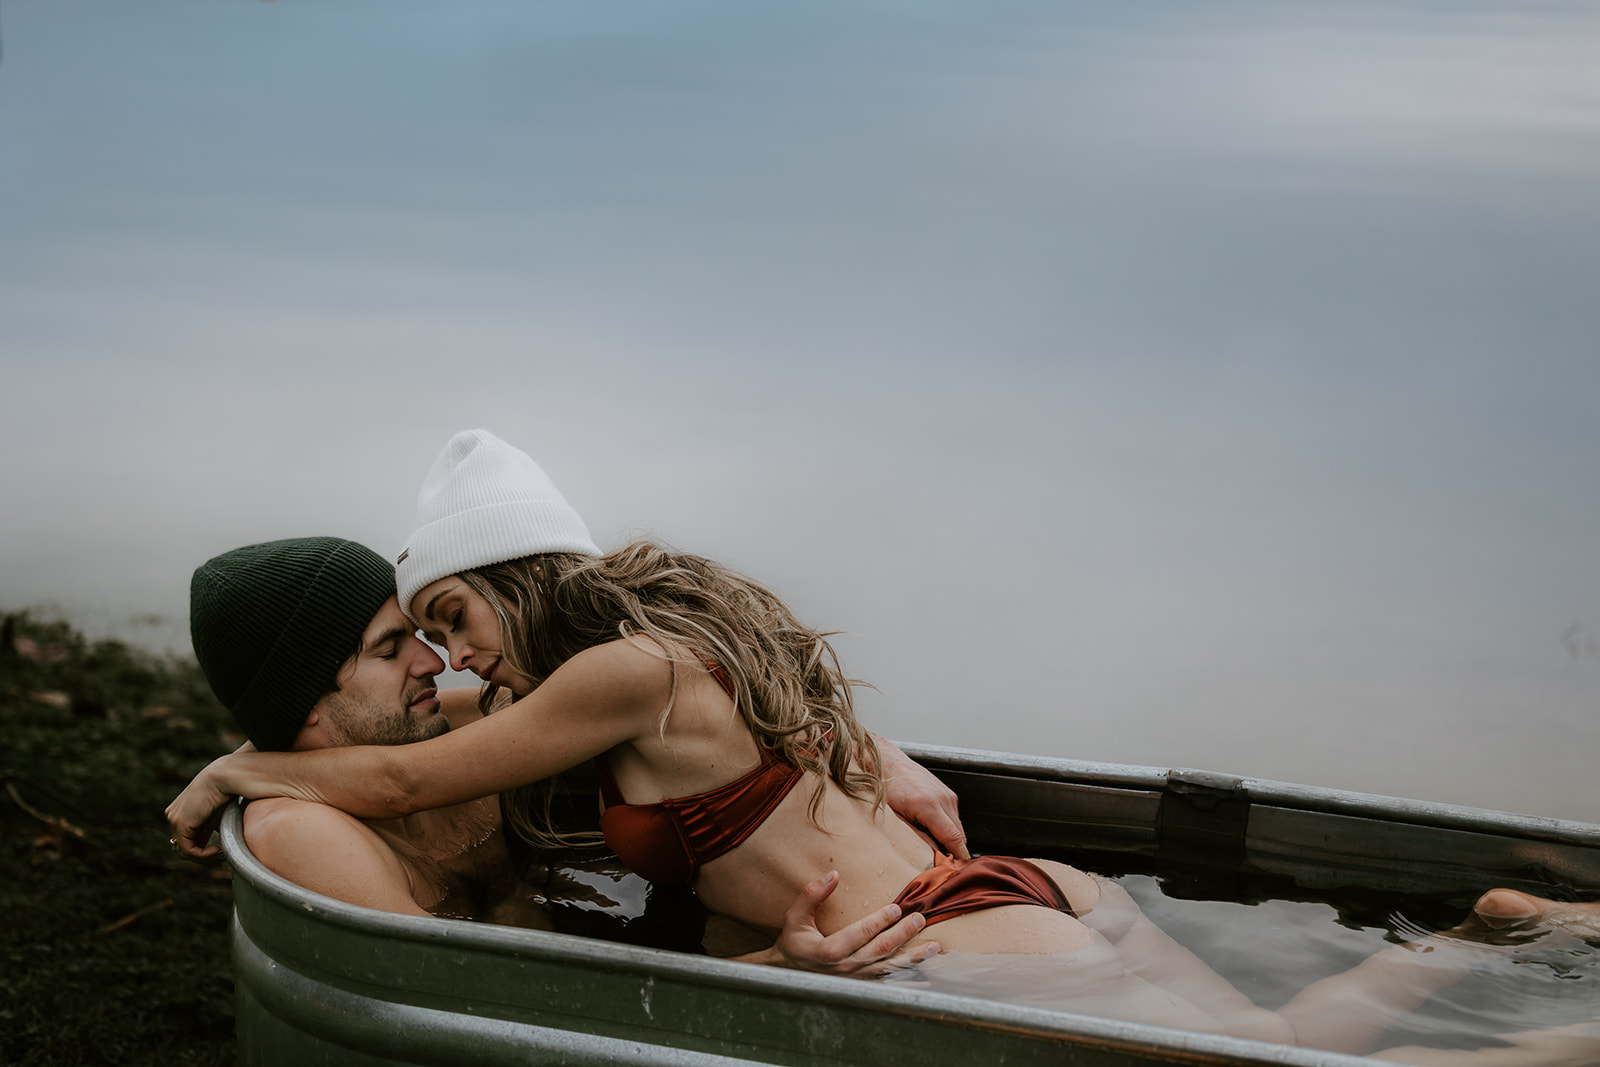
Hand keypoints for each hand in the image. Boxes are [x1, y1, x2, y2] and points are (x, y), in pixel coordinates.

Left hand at [164, 755, 237, 861]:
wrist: (228, 776)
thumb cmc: (230, 793)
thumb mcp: (222, 817)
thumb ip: (217, 831)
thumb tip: (227, 850)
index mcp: (185, 814)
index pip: (188, 842)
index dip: (205, 854)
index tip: (222, 855)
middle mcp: (175, 816)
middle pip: (184, 849)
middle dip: (204, 859)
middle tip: (221, 859)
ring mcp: (175, 819)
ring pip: (184, 853)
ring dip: (205, 859)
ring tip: (222, 854)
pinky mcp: (179, 822)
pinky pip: (187, 850)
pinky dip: (203, 855)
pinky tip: (218, 850)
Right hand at [766, 871, 941, 977]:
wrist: (787, 973)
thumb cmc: (793, 942)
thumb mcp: (795, 917)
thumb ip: (812, 894)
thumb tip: (834, 874)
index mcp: (830, 950)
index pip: (861, 932)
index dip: (881, 920)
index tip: (897, 907)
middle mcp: (845, 968)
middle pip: (880, 950)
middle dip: (903, 934)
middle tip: (920, 919)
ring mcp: (854, 980)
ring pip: (889, 969)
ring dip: (913, 958)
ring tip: (934, 947)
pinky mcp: (860, 986)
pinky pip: (887, 985)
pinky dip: (907, 983)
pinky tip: (925, 980)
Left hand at [875, 736, 967, 859]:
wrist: (885, 761)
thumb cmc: (884, 789)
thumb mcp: (894, 819)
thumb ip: (916, 838)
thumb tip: (933, 857)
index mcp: (929, 805)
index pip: (954, 839)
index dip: (958, 858)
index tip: (957, 872)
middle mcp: (943, 798)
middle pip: (960, 835)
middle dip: (954, 851)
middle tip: (942, 867)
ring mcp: (947, 794)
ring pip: (958, 827)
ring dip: (950, 839)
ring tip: (932, 847)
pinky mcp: (948, 793)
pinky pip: (953, 817)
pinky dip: (947, 827)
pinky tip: (930, 830)